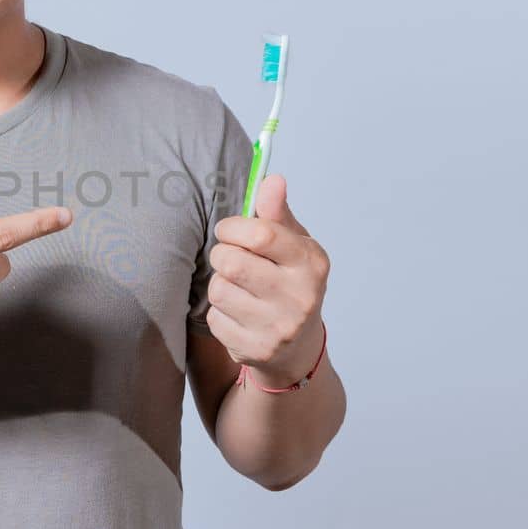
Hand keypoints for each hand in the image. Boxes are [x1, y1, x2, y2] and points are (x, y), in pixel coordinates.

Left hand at [205, 173, 330, 386]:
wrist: (297, 348)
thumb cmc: (290, 283)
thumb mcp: (293, 245)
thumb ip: (277, 213)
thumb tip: (272, 179)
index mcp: (312, 263)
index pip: (262, 234)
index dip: (234, 227)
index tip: (230, 230)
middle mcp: (301, 297)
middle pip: (232, 262)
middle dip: (222, 255)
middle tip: (231, 259)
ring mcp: (279, 327)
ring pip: (219, 290)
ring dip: (220, 284)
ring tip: (238, 287)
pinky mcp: (256, 350)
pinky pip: (215, 318)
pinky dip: (219, 313)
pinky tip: (238, 313)